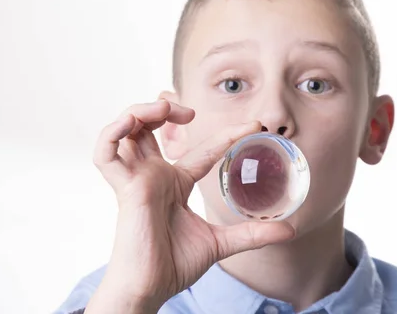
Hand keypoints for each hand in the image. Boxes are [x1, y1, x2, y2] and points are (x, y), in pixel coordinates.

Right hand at [85, 99, 295, 313]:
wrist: (151, 288)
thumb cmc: (174, 264)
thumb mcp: (221, 242)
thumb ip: (252, 234)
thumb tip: (290, 231)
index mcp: (175, 183)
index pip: (202, 149)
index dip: (227, 134)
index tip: (255, 125)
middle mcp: (154, 175)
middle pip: (151, 128)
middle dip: (166, 110)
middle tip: (190, 112)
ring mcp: (137, 179)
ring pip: (127, 131)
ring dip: (141, 112)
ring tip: (165, 108)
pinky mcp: (123, 187)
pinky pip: (105, 153)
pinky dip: (113, 132)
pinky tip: (132, 122)